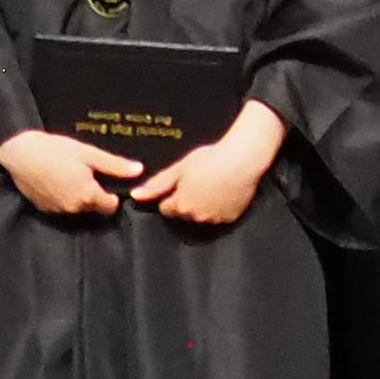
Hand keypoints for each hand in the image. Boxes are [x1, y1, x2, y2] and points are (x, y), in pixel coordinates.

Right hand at [0, 128, 140, 216]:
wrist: (20, 153)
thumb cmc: (57, 150)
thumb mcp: (89, 154)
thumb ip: (115, 166)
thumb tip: (139, 171)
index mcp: (87, 196)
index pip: (111, 207)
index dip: (114, 195)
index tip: (110, 182)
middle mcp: (73, 209)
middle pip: (94, 208)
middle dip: (96, 195)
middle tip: (90, 174)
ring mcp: (56, 211)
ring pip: (77, 208)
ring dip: (79, 197)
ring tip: (73, 175)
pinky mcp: (43, 209)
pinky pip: (61, 207)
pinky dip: (64, 197)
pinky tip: (59, 180)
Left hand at [131, 101, 284, 228]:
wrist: (244, 158)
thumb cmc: (210, 159)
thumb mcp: (180, 168)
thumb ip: (157, 185)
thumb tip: (135, 195)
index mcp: (181, 205)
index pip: (166, 208)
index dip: (171, 195)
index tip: (180, 183)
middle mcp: (196, 217)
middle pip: (184, 213)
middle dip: (186, 201)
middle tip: (197, 181)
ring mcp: (215, 219)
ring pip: (202, 216)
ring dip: (203, 205)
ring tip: (212, 185)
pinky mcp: (231, 218)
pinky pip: (220, 216)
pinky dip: (220, 207)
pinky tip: (225, 191)